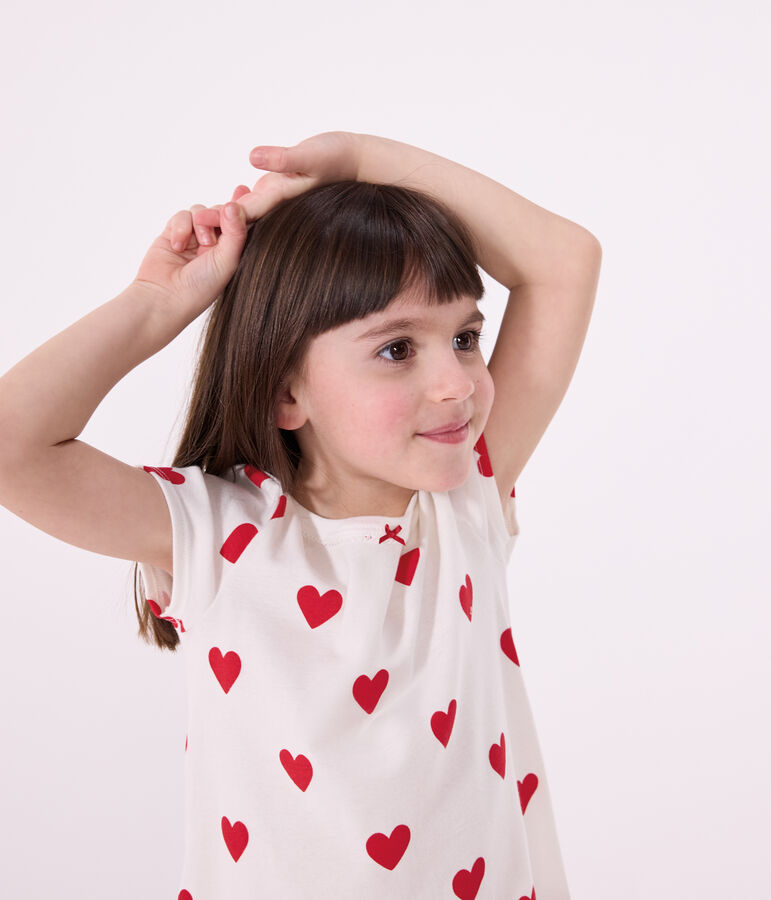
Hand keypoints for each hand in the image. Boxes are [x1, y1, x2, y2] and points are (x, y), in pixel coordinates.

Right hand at [132, 185, 251, 318]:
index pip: (242, 223)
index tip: (243, 189)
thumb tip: (234, 204)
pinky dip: (181, 227)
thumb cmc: (201, 287)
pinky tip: (178, 245)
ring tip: (198, 244)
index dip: (244, 207)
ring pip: (201, 211)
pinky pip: (182, 215)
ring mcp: (195, 238)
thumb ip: (235, 232)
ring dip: (199, 224)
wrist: (164, 298)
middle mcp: (216, 244)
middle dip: (217, 216)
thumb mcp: (227, 260)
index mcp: (233, 252)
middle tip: (212, 232)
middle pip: (221, 212)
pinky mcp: (174, 233)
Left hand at [190, 131, 360, 231]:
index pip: (246, 211)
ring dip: (225, 218)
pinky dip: (240, 207)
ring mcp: (280, 199)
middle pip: (241, 218)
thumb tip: (253, 158)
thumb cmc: (338, 156)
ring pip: (247, 213)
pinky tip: (228, 208)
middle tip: (186, 230)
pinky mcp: (283, 191)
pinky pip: (257, 203)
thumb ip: (284, 159)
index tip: (198, 220)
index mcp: (280, 197)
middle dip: (215, 224)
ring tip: (198, 223)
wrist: (358, 162)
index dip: (221, 217)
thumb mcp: (310, 154)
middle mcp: (278, 203)